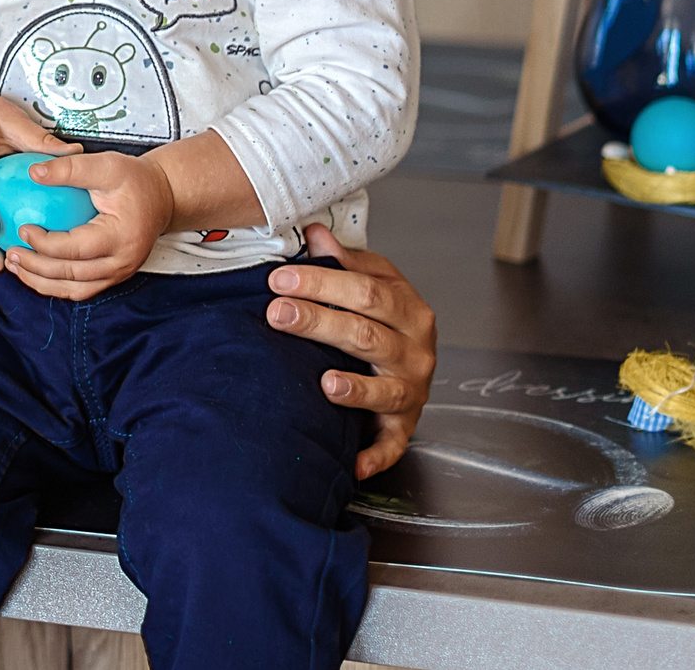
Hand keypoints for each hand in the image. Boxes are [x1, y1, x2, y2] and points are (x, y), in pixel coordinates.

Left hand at [1, 152, 173, 301]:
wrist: (163, 197)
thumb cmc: (135, 180)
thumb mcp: (107, 165)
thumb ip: (71, 169)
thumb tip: (34, 172)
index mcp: (121, 237)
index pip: (75, 248)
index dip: (45, 244)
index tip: (23, 228)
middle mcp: (122, 263)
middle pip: (71, 275)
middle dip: (36, 268)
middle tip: (10, 253)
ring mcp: (119, 274)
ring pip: (74, 289)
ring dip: (42, 282)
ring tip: (16, 266)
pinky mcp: (114, 277)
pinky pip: (81, 289)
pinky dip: (55, 285)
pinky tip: (34, 272)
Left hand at [267, 224, 436, 480]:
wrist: (413, 365)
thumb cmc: (385, 319)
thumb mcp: (371, 282)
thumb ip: (344, 261)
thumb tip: (315, 232)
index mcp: (407, 308)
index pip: (365, 290)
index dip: (322, 283)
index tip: (280, 280)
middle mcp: (415, 350)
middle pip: (367, 335)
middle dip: (320, 323)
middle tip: (279, 314)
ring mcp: (413, 390)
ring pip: (384, 389)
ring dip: (355, 389)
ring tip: (325, 384)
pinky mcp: (404, 426)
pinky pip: (392, 444)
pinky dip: (375, 456)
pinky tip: (354, 463)